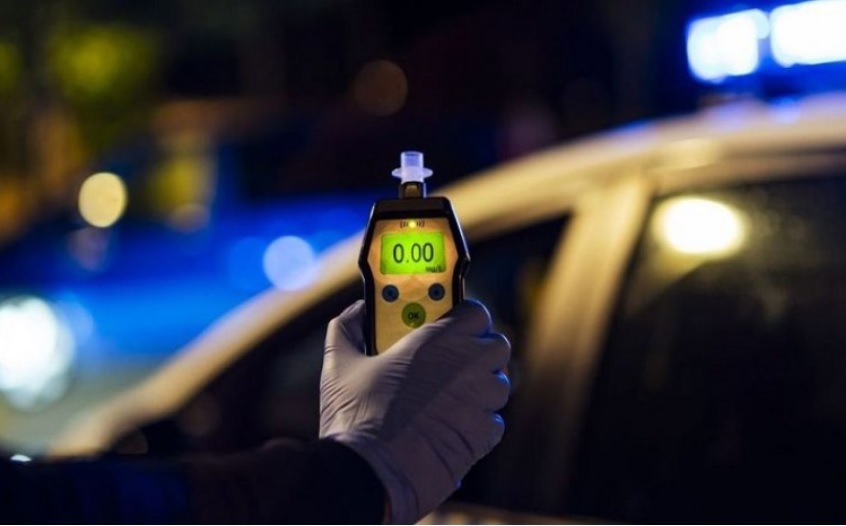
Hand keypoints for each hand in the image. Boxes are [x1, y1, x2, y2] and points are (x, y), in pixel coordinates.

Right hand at [320, 300, 510, 523]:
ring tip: (452, 395)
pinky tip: (451, 426)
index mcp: (437, 342)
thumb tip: (357, 310)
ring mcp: (479, 405)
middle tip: (453, 358)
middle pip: (497, 346)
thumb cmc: (354, 418)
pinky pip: (494, 422)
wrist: (368, 476)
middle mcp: (467, 368)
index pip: (477, 313)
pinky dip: (478, 422)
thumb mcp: (339, 363)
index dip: (465, 317)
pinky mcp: (481, 439)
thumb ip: (348, 327)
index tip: (449, 323)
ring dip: (482, 386)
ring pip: (499, 384)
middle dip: (480, 349)